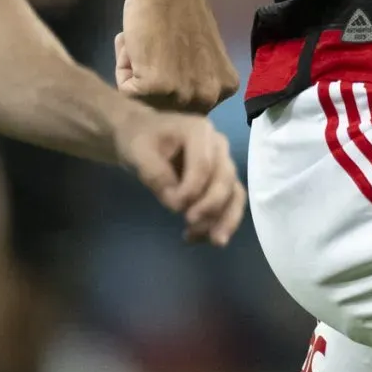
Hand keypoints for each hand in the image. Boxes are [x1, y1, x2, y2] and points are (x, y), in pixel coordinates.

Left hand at [113, 108, 246, 246]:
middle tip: (190, 224)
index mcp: (199, 131)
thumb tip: (176, 202)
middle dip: (211, 206)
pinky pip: (229, 202)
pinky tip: (202, 237)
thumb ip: (155, 173)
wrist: (140, 136)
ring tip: (212, 241)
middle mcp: (218, 145)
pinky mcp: (220, 180)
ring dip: (225, 219)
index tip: (170, 204)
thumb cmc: (139, 140)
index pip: (203, 165)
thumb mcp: (137, 151)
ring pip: (234, 193)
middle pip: (225, 179)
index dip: (191, 190)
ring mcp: (222, 163)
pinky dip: (220, 222)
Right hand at [117, 0, 236, 111]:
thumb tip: (169, 100)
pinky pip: (125, 90)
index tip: (167, 57)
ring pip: (142, 102)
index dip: (168, 83)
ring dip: (135, 76)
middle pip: (164, 109)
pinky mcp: (156, 87)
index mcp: (224, 89)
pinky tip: (135, 45)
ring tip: (143, 47)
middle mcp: (209, 98)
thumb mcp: (202, 59)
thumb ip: (193, 82)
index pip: (184, 107)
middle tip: (151, 51)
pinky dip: (123, 68)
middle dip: (150, 84)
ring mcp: (183, 95)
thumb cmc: (181, 13)